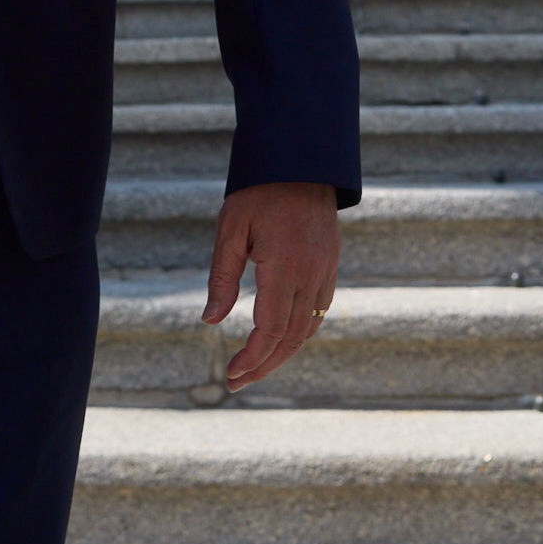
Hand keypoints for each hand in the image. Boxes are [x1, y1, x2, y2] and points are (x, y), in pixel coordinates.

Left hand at [205, 181, 339, 391]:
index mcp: (285, 266)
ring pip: (309, 328)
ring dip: (283, 353)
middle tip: (236, 383)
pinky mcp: (331, 265)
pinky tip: (280, 339)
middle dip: (264, 365)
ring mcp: (326, 270)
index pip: (272, 329)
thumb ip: (222, 278)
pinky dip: (300, 332)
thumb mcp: (230, 229)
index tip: (231, 374)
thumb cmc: (258, 192)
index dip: (252, 358)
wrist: (302, 160)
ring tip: (255, 368)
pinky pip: (319, 309)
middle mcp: (311, 273)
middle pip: (292, 337)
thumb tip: (211, 322)